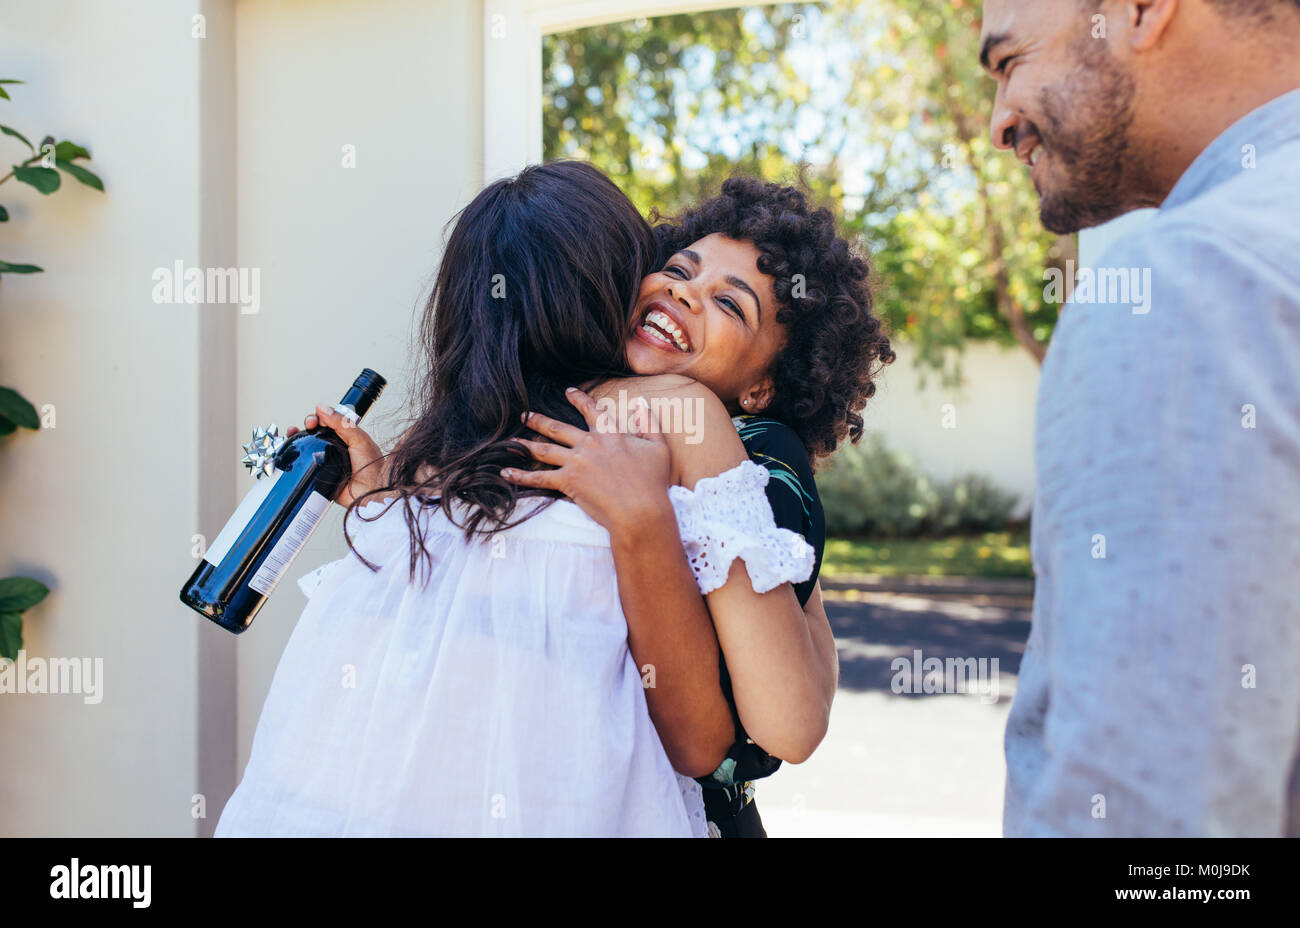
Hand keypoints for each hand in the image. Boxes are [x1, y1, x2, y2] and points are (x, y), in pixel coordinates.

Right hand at [286, 404, 386, 506]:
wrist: (371, 493)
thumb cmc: (372, 468)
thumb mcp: (359, 439)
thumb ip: (342, 423)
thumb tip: (323, 408)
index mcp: (346, 437)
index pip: (329, 422)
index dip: (319, 417)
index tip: (315, 419)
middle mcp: (335, 448)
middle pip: (316, 432)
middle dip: (307, 425)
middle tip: (308, 425)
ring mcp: (327, 461)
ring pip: (308, 446)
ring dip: (297, 437)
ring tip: (293, 433)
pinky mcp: (319, 475)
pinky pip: (304, 465)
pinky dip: (296, 456)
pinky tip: (290, 451)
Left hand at [501, 387, 672, 535]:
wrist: (641, 510)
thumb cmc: (653, 482)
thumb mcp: (658, 448)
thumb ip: (649, 423)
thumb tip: (642, 403)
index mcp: (611, 434)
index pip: (592, 410)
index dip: (579, 399)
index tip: (568, 391)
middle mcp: (590, 443)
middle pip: (559, 428)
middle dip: (539, 420)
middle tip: (525, 415)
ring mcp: (577, 462)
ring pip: (545, 449)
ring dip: (525, 443)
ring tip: (511, 441)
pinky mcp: (568, 482)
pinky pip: (539, 477)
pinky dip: (521, 475)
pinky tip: (505, 472)